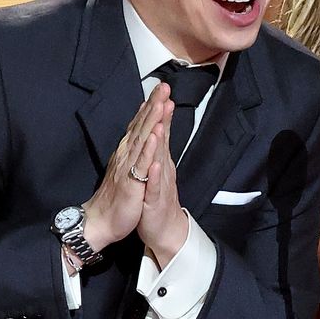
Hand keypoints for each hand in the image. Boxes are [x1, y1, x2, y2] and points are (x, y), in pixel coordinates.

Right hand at [82, 86, 171, 249]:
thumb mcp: (127, 169)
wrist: (100, 221)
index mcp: (127, 152)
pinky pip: (139, 164)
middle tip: (163, 86)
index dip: (151, 106)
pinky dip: (147, 149)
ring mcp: (127, 167)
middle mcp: (126, 155)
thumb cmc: (116, 196)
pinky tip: (153, 136)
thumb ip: (133, 150)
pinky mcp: (130, 183)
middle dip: (153, 105)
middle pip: (141, 126)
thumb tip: (140, 133)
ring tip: (161, 104)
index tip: (160, 89)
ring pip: (141, 140)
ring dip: (151, 121)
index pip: (140, 124)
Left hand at [137, 96, 188, 266]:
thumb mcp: (154, 171)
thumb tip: (155, 128)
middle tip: (165, 94)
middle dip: (162, 116)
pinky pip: (154, 186)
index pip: (159, 130)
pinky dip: (154, 174)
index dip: (160, 110)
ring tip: (160, 121)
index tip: (161, 89)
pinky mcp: (154, 201)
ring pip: (159, 159)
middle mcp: (162, 168)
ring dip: (160, 140)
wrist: (163, 229)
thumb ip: (156, 150)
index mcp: (159, 160)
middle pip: (162, 138)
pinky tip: (154, 163)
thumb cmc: (156, 199)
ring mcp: (159, 183)